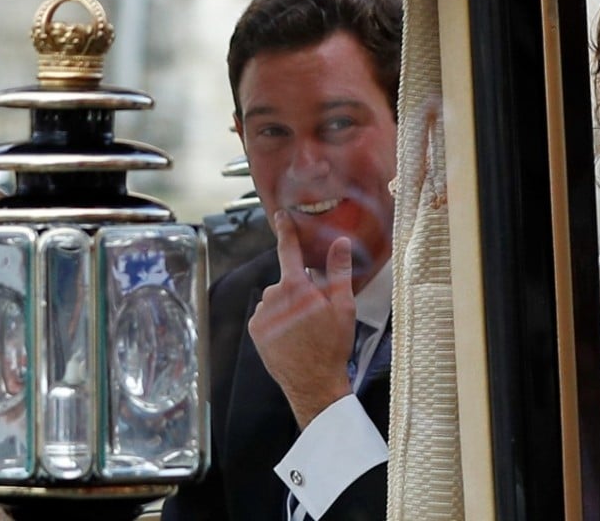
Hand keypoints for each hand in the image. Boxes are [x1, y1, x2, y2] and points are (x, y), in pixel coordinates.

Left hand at [247, 210, 356, 427]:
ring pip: (276, 298)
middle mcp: (273, 297)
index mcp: (295, 287)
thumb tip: (340, 242)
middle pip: (287, 279)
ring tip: (305, 327)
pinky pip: (267, 314)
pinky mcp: (255, 330)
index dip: (286, 231)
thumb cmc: (332, 346)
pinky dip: (278, 318)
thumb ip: (338, 271)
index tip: (281, 216)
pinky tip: (292, 334)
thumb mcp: (343, 307)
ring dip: (288, 305)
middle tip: (317, 310)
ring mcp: (261, 314)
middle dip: (300, 288)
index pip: (288, 250)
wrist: (313, 384)